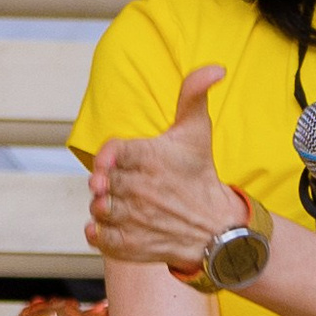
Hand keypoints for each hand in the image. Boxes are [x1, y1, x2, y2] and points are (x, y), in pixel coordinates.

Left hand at [82, 64, 242, 274]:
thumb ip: (195, 94)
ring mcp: (135, 221)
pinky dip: (99, 233)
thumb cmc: (200, 175)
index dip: (103, 160)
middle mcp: (141, 190)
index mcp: (151, 158)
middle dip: (107, 184)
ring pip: (97, 209)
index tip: (106, 167)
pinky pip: (97, 237)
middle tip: (128, 185)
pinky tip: (116, 225)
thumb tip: (216, 68)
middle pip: (100, 183)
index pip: (109, 154)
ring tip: (125, 204)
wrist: (218, 229)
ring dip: (104, 207)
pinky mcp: (131, 247)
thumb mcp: (198, 131)